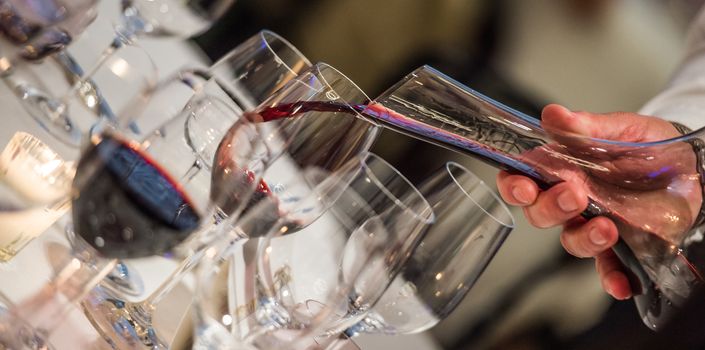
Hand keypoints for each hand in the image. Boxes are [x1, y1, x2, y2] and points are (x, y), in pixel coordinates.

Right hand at [496, 104, 701, 299]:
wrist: (692, 166)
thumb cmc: (649, 145)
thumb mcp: (622, 129)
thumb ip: (587, 126)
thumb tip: (554, 114)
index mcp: (561, 168)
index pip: (521, 179)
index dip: (514, 186)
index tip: (525, 186)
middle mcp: (571, 200)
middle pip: (539, 213)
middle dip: (551, 208)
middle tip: (576, 195)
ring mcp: (593, 224)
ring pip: (570, 240)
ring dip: (582, 238)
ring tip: (607, 228)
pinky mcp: (620, 246)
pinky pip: (607, 268)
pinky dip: (610, 279)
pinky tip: (619, 283)